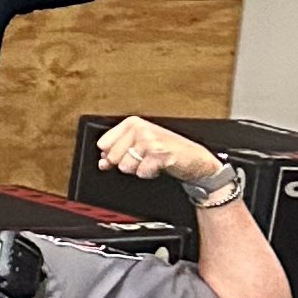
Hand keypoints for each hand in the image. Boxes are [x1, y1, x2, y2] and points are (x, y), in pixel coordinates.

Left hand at [91, 116, 222, 186]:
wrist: (195, 159)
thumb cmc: (168, 150)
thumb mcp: (139, 146)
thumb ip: (117, 151)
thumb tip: (102, 161)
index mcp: (132, 123)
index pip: (103, 144)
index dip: (111, 155)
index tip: (126, 155)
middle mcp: (140, 128)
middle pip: (113, 157)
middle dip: (126, 163)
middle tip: (144, 159)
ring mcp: (150, 140)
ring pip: (125, 166)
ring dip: (139, 169)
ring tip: (152, 162)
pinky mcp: (161, 154)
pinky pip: (141, 172)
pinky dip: (150, 174)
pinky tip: (159, 166)